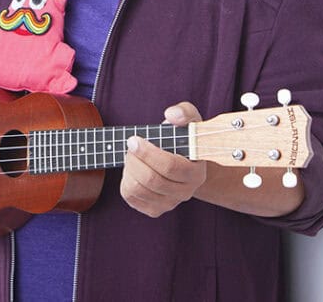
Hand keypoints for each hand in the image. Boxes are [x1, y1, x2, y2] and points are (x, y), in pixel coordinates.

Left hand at [120, 102, 207, 217]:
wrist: (183, 160)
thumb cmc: (184, 137)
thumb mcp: (189, 119)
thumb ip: (184, 112)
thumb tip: (171, 115)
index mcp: (196, 173)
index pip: (170, 167)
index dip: (148, 153)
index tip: (134, 139)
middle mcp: (186, 192)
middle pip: (152, 180)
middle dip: (135, 159)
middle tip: (130, 144)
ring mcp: (170, 203)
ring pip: (139, 189)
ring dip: (129, 168)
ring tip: (132, 155)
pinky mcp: (154, 210)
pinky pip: (131, 197)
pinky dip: (126, 179)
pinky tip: (133, 168)